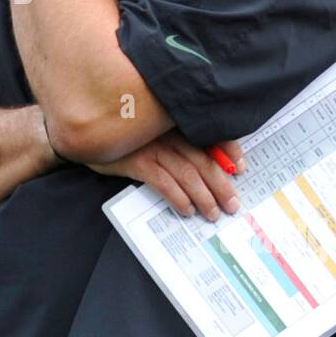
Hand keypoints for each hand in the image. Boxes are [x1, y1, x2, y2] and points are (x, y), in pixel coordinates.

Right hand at [90, 130, 243, 221]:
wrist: (93, 133)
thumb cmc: (131, 135)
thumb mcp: (157, 132)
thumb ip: (180, 142)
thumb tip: (213, 163)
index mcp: (177, 123)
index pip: (211, 134)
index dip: (230, 151)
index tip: (242, 169)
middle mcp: (168, 133)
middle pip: (203, 160)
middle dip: (221, 185)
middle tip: (232, 205)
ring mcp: (153, 147)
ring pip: (187, 174)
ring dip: (204, 196)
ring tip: (212, 213)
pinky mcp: (137, 162)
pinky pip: (163, 181)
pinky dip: (178, 197)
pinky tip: (187, 209)